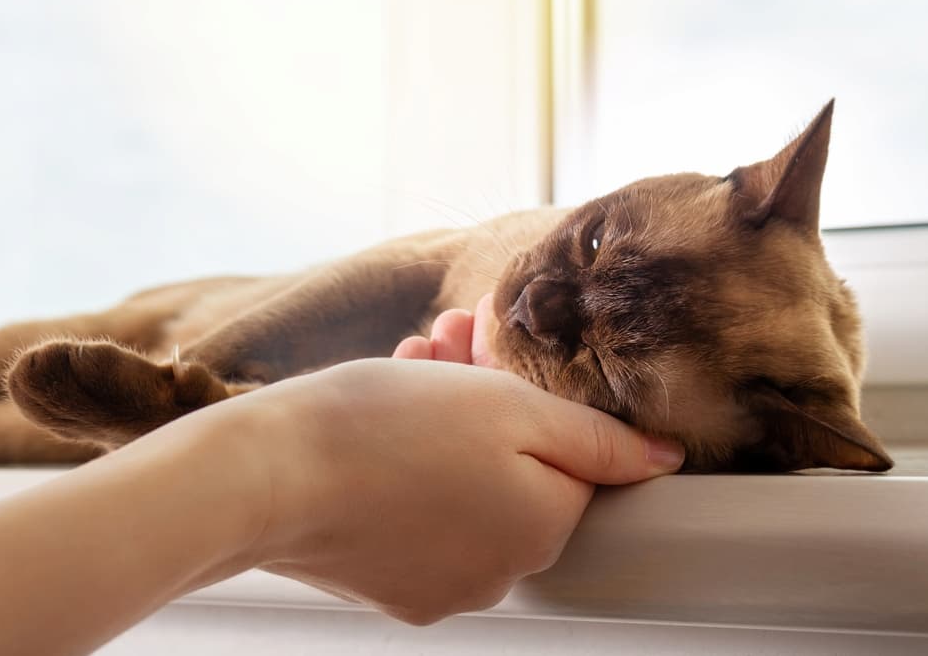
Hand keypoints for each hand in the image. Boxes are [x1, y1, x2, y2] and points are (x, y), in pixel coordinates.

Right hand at [226, 295, 683, 624]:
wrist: (264, 477)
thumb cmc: (383, 430)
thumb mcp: (509, 407)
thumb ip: (597, 438)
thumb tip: (663, 459)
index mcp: (544, 527)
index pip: (573, 456)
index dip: (532, 393)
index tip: (493, 352)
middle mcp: (502, 573)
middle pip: (516, 468)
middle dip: (487, 396)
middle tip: (446, 342)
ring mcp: (442, 585)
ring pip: (466, 486)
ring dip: (448, 420)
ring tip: (407, 364)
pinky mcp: (389, 583)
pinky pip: (422, 516)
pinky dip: (411, 466)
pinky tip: (381, 417)